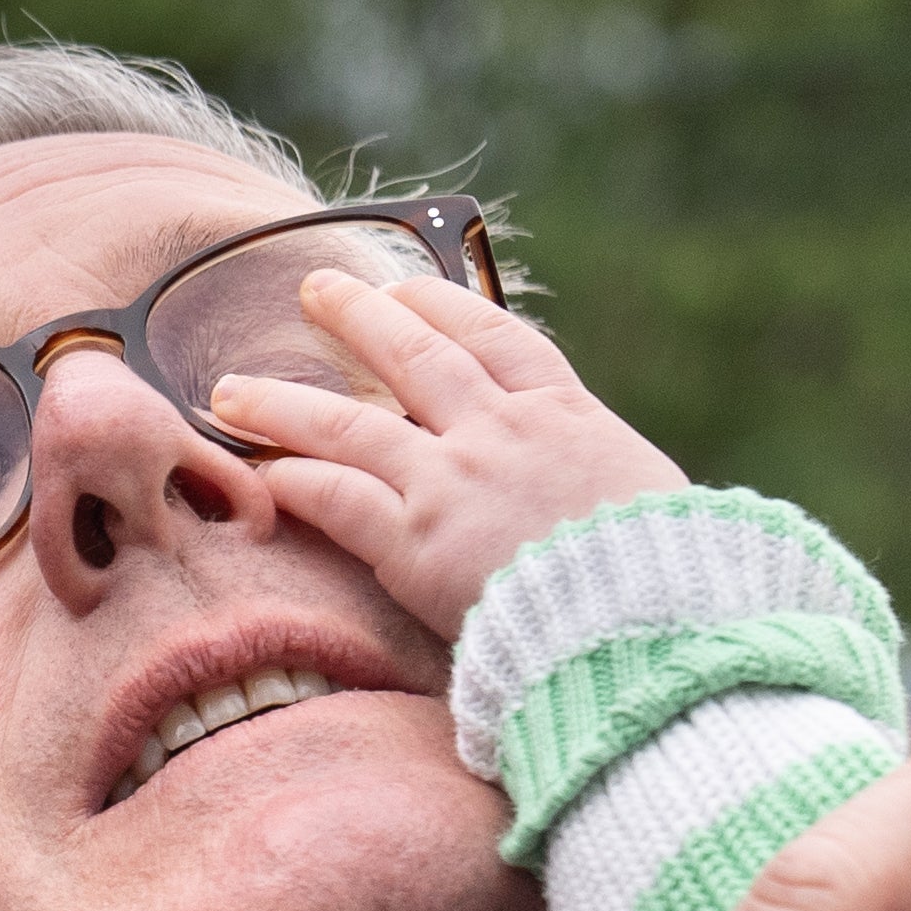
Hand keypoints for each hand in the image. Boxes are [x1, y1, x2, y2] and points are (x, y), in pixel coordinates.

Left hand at [208, 274, 687, 638]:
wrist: (653, 619)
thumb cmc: (677, 578)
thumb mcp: (658, 505)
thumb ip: (609, 489)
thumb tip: (611, 509)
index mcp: (568, 416)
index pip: (498, 339)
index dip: (447, 308)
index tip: (411, 291)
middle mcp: (501, 430)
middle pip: (414, 354)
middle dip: (360, 318)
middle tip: (316, 291)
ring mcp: (453, 481)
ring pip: (350, 422)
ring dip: (285, 402)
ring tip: (233, 389)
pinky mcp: (416, 542)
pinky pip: (336, 499)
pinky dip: (294, 481)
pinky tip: (260, 474)